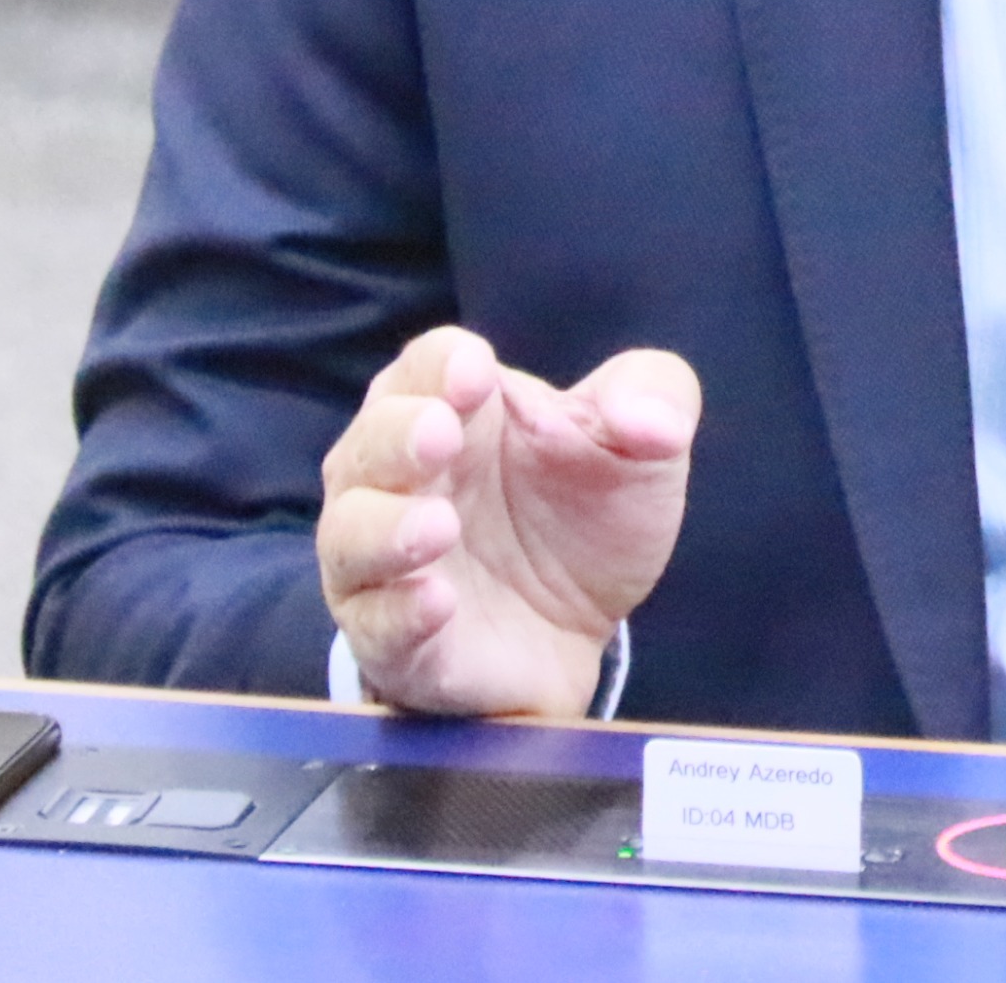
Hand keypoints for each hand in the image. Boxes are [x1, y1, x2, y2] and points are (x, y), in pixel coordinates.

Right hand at [317, 326, 702, 716]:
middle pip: (369, 444)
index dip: (442, 365)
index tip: (478, 374)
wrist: (586, 631)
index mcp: (456, 412)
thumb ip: (657, 400)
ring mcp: (387, 562)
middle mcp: (402, 480)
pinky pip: (375, 625)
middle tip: (439, 436)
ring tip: (439, 526)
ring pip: (349, 535)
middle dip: (397, 435)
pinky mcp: (396, 639)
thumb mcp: (643, 448)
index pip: (424, 367)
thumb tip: (650, 419)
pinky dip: (399, 612)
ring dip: (385, 526)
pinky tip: (438, 602)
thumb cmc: (589, 517)